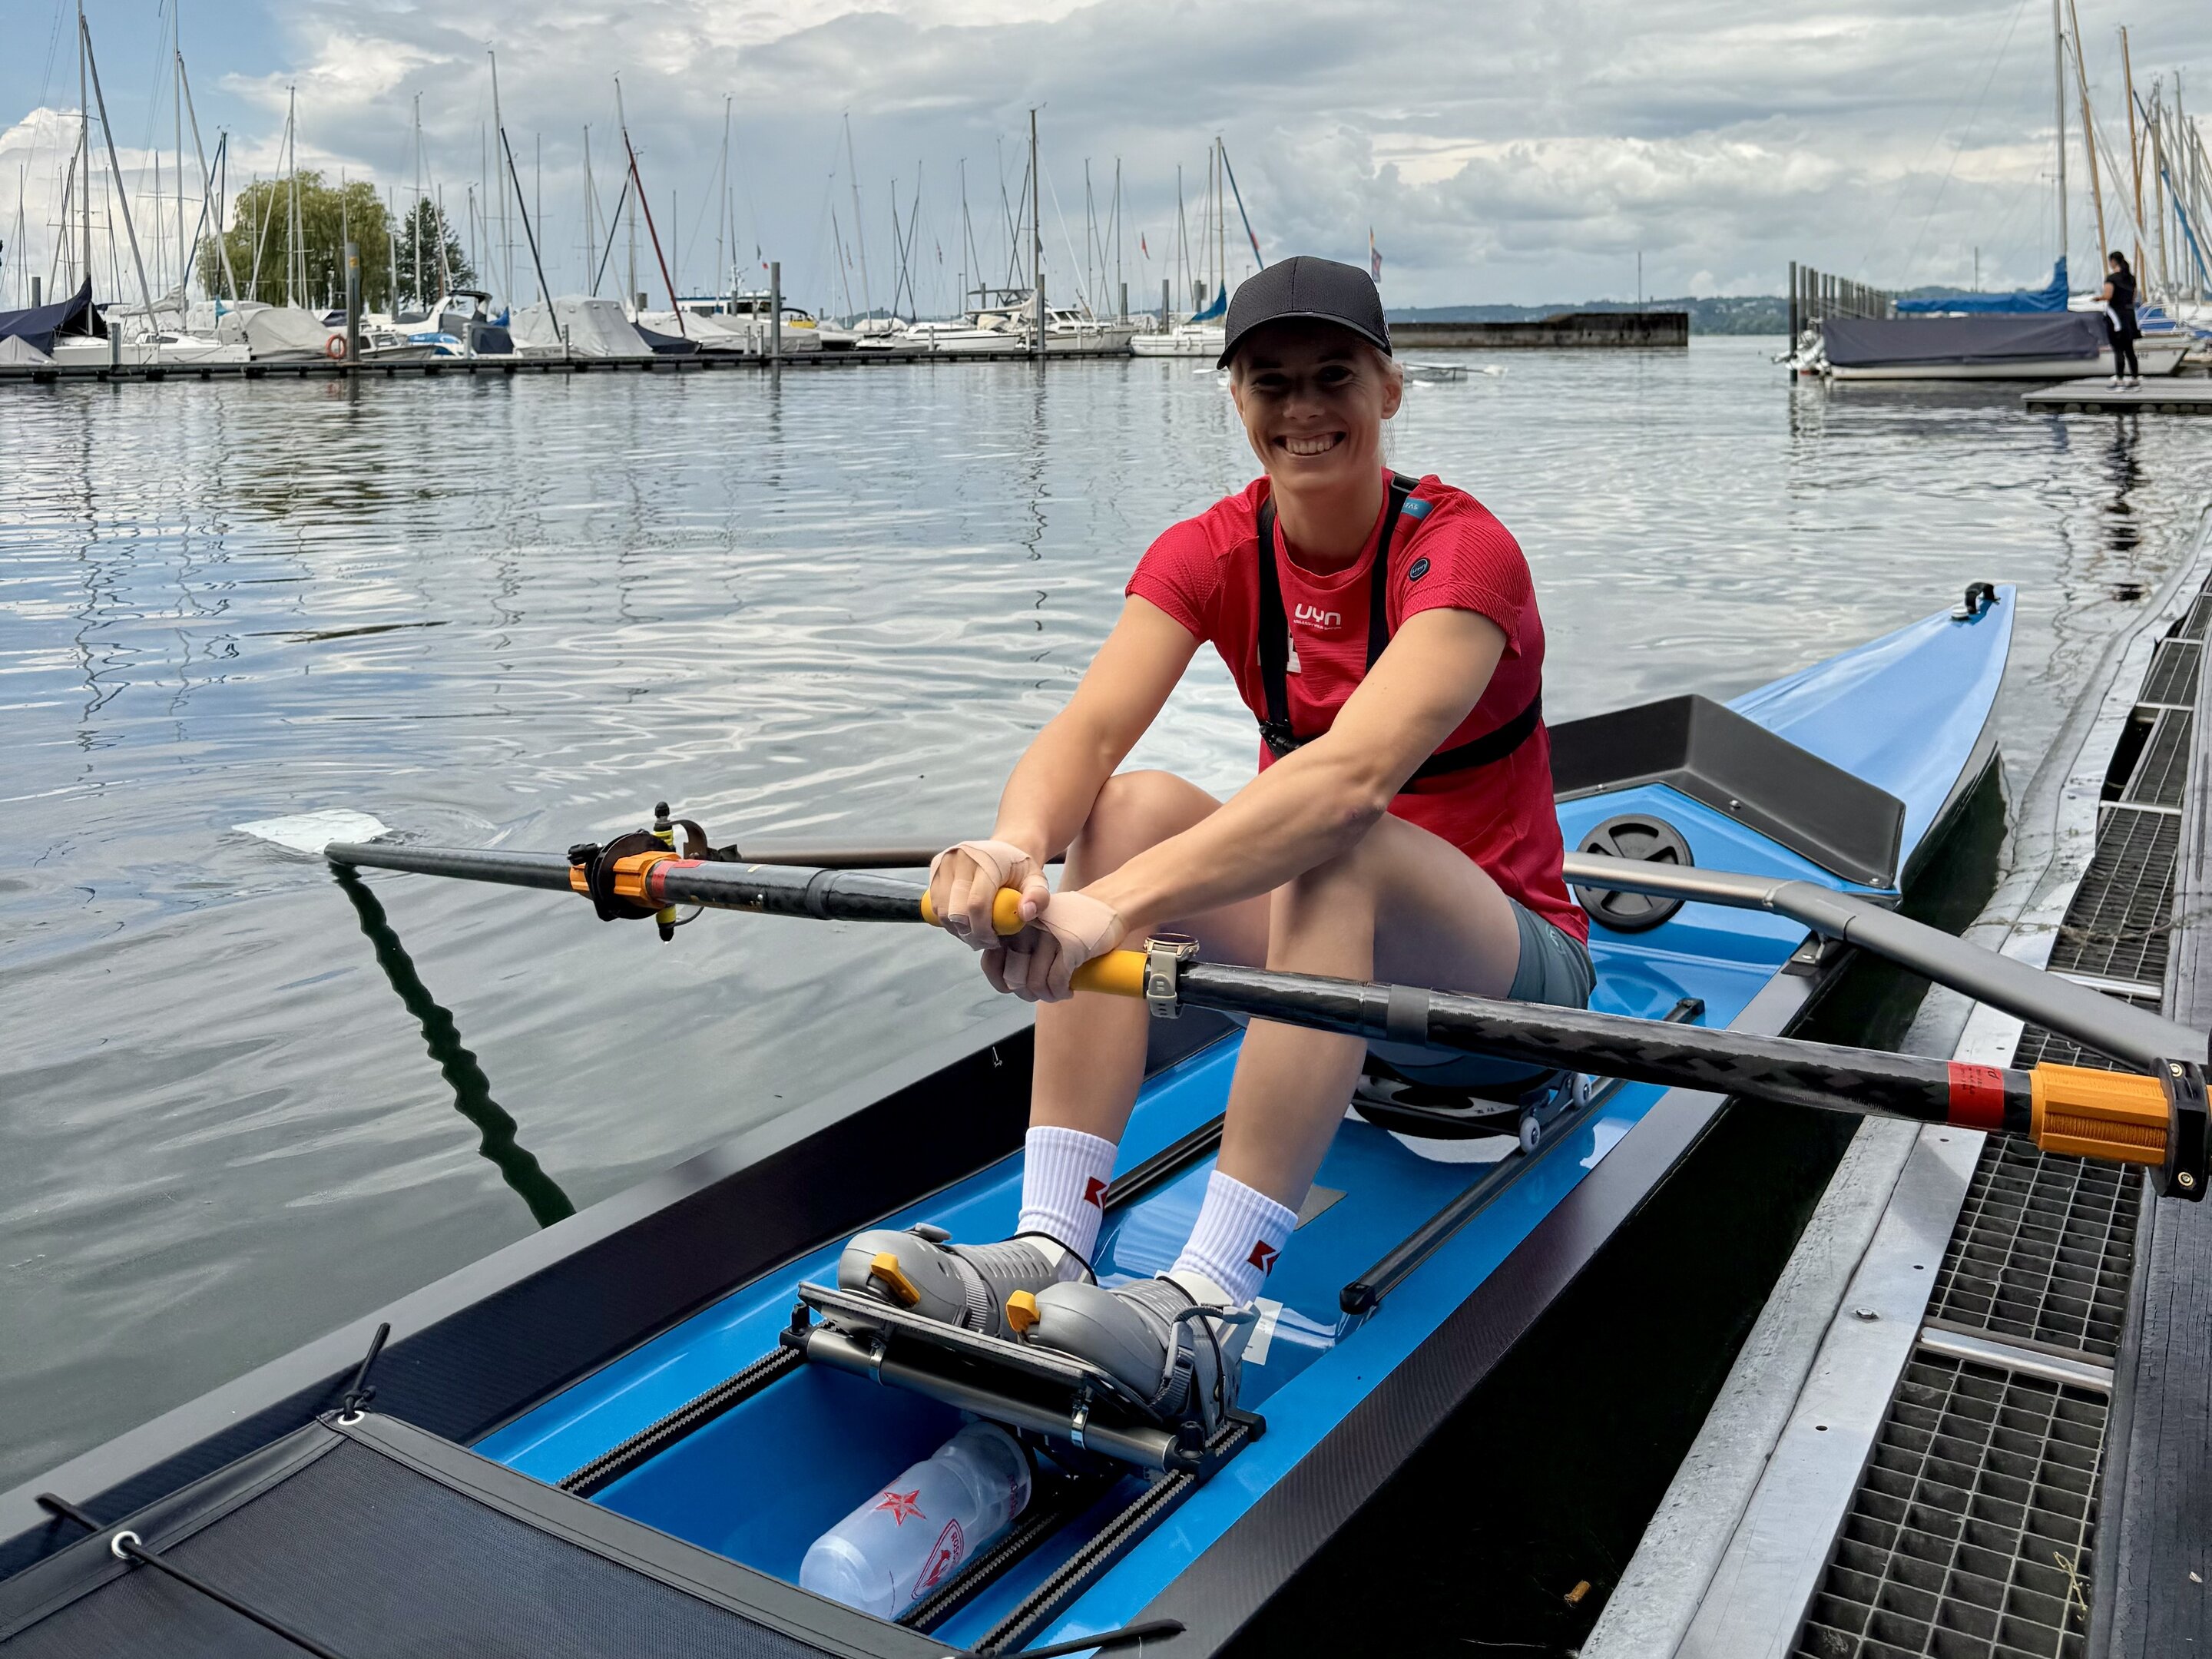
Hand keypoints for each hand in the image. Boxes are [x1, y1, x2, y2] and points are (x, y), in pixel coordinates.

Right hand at [928, 838, 1047, 949]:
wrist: (1003, 850)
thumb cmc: (1020, 870)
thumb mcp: (1037, 880)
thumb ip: (1038, 897)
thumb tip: (1025, 913)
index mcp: (987, 859)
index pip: (977, 903)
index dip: (983, 929)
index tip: (994, 941)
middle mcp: (961, 856)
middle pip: (956, 910)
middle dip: (970, 933)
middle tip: (985, 941)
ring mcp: (945, 861)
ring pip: (942, 911)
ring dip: (958, 929)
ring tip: (976, 930)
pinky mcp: (935, 867)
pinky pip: (934, 906)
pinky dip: (948, 920)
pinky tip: (966, 920)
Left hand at [984, 889, 1125, 1002]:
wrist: (1109, 903)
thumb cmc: (1074, 917)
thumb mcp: (1040, 922)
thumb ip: (1022, 942)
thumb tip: (1011, 980)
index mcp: (1016, 922)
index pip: (992, 960)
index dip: (1001, 981)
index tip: (1013, 988)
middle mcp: (1027, 928)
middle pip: (1015, 977)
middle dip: (1026, 992)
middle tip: (1040, 992)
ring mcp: (1048, 938)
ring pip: (1035, 984)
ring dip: (1046, 996)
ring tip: (1056, 993)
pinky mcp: (1070, 948)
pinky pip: (1056, 983)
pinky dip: (1059, 993)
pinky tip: (1066, 991)